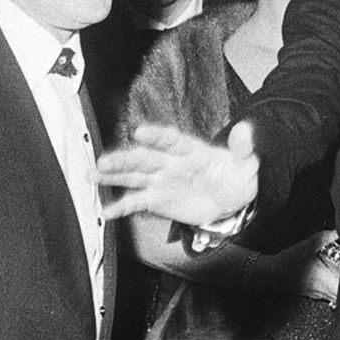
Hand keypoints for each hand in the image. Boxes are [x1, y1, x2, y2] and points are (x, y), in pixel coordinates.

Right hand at [97, 119, 258, 224]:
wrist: (232, 201)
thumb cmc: (238, 178)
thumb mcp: (246, 164)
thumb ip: (244, 149)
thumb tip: (247, 130)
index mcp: (191, 150)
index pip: (171, 140)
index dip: (156, 135)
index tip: (140, 132)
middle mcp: (171, 163)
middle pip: (144, 158)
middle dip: (124, 159)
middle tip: (104, 160)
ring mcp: (161, 181)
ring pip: (134, 176)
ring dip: (113, 175)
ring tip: (92, 175)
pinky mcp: (157, 200)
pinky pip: (136, 202)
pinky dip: (121, 206)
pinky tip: (107, 210)